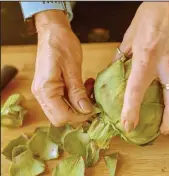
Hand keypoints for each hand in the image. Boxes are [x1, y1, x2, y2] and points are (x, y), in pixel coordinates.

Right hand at [31, 10, 92, 126]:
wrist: (53, 31)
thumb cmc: (62, 44)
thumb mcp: (73, 68)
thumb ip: (77, 91)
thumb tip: (86, 110)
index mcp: (46, 90)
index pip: (62, 117)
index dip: (79, 116)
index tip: (93, 107)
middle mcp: (42, 95)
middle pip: (61, 117)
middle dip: (79, 112)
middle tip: (92, 99)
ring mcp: (45, 92)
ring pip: (63, 110)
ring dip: (78, 104)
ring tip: (89, 89)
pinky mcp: (50, 88)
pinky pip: (63, 101)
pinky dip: (75, 98)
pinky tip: (84, 87)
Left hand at [115, 2, 168, 133]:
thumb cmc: (152, 16)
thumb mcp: (130, 36)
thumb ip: (123, 57)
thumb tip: (116, 71)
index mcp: (146, 57)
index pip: (137, 91)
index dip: (131, 111)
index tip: (128, 126)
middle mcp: (168, 65)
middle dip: (168, 122)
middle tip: (160, 130)